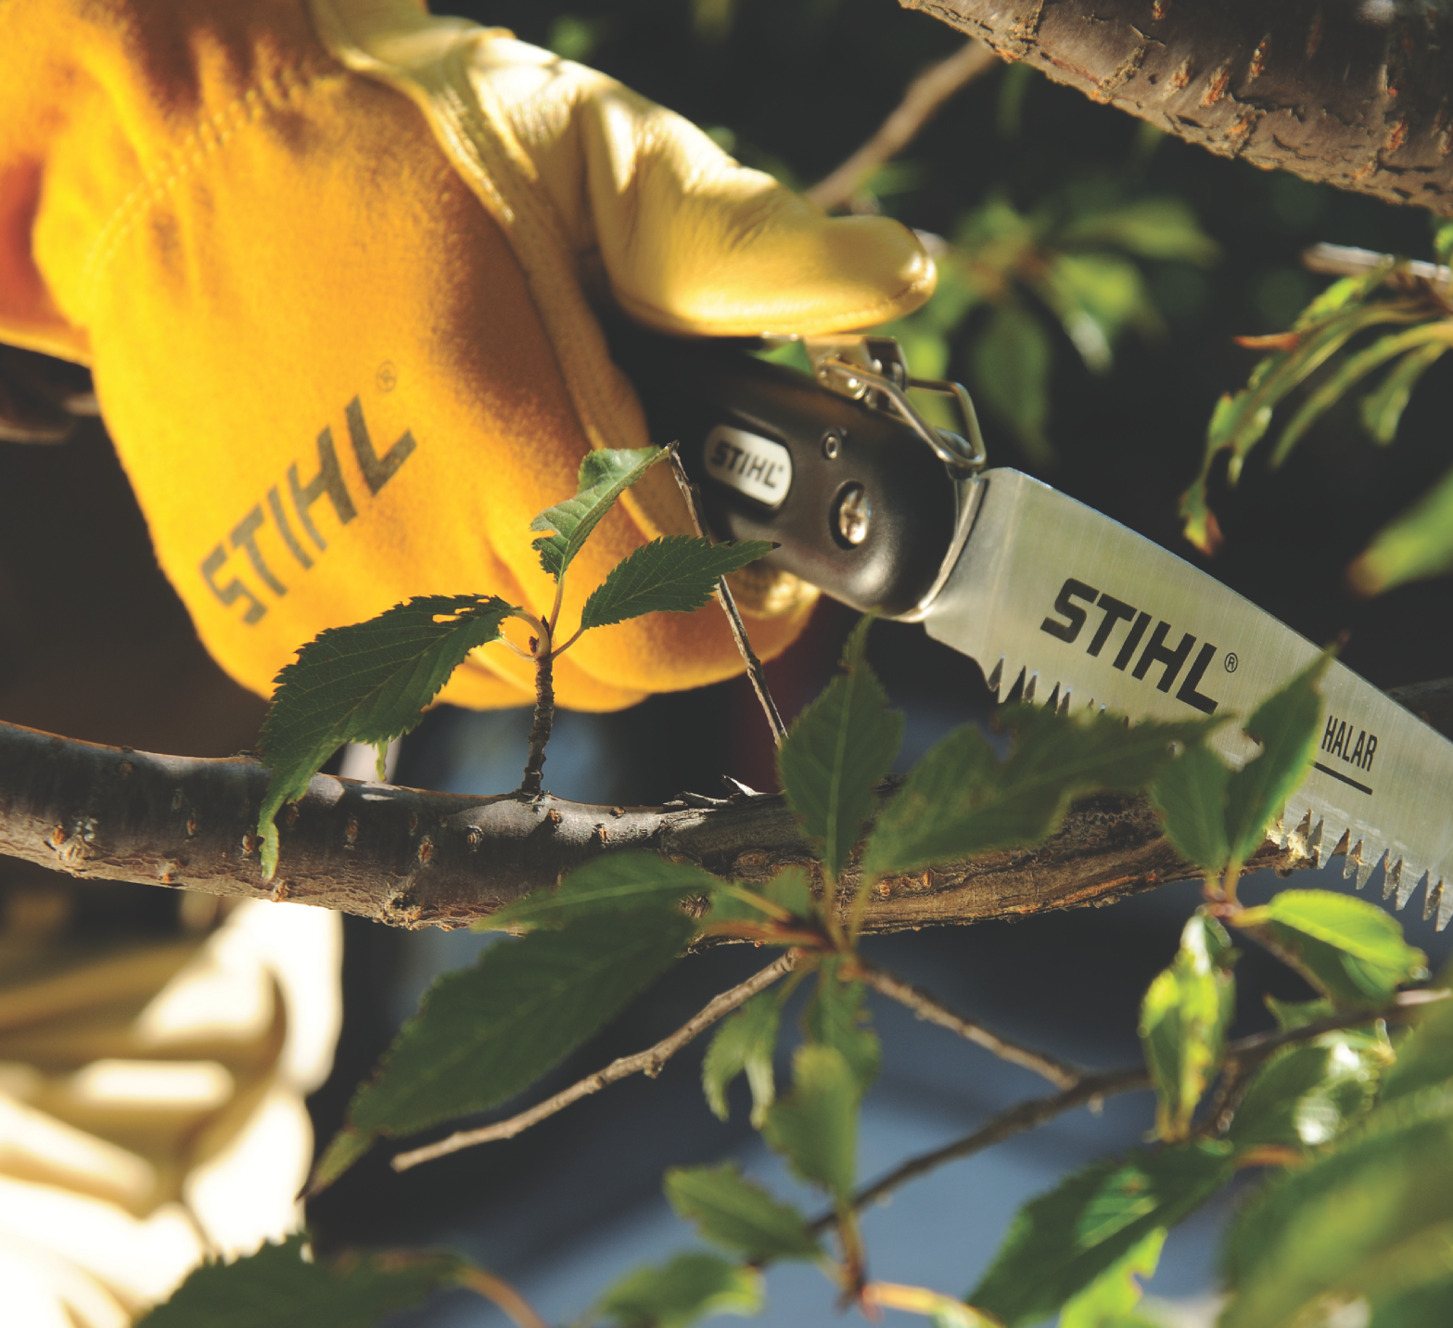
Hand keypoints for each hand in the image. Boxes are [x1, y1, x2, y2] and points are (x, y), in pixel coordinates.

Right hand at [1, 0, 933, 709]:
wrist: (170, 148)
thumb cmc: (397, 137)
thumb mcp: (588, 153)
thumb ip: (744, 242)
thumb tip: (898, 276)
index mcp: (489, 428)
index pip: (670, 629)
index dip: (750, 609)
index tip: (771, 557)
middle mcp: (391, 541)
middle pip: (607, 668)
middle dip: (668, 597)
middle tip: (655, 488)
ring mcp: (313, 594)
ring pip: (513, 682)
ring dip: (565, 610)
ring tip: (539, 476)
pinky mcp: (252, 615)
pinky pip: (415, 669)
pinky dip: (461, 612)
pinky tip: (443, 501)